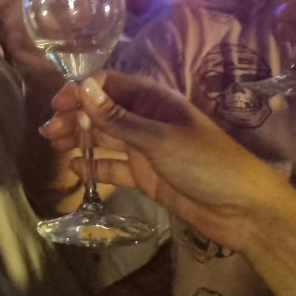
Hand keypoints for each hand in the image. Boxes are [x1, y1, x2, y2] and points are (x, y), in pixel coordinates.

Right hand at [40, 71, 283, 251]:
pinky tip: (74, 168)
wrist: (244, 211)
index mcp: (154, 101)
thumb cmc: (207, 163)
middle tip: (50, 132)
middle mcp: (146, 120)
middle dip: (75, 118)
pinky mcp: (145, 176)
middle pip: (102, 111)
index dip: (82, 91)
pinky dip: (93, 166)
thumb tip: (82, 87)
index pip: (109, 84)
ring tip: (55, 146)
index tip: (58, 105)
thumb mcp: (159, 139)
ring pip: (104, 138)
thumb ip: (117, 118)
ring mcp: (145, 149)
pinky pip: (113, 167)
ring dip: (79, 139)